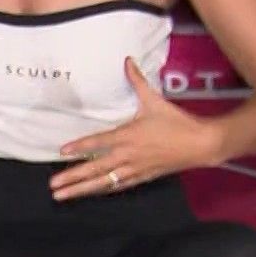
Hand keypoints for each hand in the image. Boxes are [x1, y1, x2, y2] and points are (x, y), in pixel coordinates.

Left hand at [51, 57, 222, 200]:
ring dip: (83, 190)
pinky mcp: (144, 176)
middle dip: (72, 179)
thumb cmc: (177, 122)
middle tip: (53, 187)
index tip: (61, 152)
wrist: (202, 144)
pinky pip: (120, 185)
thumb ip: (137, 81)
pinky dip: (105, 190)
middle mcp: (128, 155)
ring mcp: (135, 169)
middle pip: (95, 169)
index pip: (98, 142)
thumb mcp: (154, 100)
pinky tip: (93, 194)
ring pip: (104, 182)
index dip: (79, 147)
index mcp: (128, 136)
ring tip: (64, 196)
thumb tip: (127, 61)